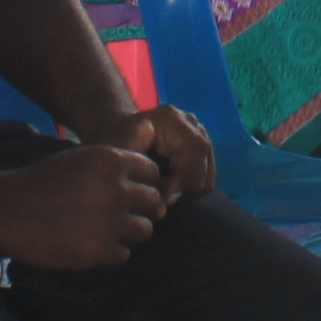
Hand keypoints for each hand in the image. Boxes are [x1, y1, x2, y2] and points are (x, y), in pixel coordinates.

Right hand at [0, 140, 167, 268]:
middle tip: (118, 214)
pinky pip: (123, 254)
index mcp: (111, 161)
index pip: (152, 172)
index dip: (142, 183)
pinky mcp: (98, 250)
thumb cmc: (44, 180)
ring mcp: (109, 222)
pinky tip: (93, 245)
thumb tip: (151, 127)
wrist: (7, 210)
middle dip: (139, 208)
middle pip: (153, 201)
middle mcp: (115, 189)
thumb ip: (119, 148)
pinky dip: (111, 252)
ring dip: (128, 232)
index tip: (128, 191)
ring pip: (144, 230)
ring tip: (107, 231)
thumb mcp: (82, 156)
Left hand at [97, 103, 215, 203]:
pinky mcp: (200, 149)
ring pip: (207, 175)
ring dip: (188, 193)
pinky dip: (190, 192)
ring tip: (162, 197)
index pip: (196, 149)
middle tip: (162, 203)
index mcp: (170, 118)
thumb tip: (166, 199)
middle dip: (186, 189)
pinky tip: (168, 193)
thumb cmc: (113, 144)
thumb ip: (138, 171)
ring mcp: (198, 134)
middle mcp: (189, 122)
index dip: (185, 178)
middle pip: (205, 163)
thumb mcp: (117, 154)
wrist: (116, 134)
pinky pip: (205, 179)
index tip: (165, 200)